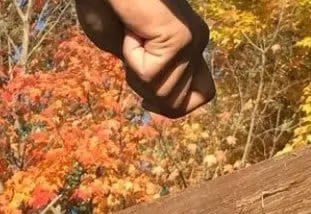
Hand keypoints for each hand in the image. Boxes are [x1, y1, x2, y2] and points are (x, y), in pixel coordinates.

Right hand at [75, 0, 214, 117]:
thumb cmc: (109, 9)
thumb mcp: (131, 55)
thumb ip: (149, 78)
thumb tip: (156, 103)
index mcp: (190, 46)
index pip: (202, 96)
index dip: (172, 106)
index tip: (146, 94)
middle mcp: (197, 42)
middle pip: (180, 105)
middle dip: (149, 93)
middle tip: (137, 59)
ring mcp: (191, 41)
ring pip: (162, 94)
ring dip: (136, 73)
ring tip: (134, 38)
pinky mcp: (179, 40)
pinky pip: (149, 74)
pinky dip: (130, 57)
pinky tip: (132, 30)